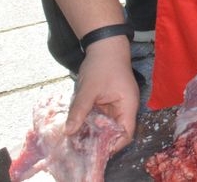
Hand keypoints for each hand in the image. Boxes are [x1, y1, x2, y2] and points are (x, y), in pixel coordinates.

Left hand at [65, 36, 138, 153]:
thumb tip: (69, 132)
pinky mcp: (107, 102)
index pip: (126, 133)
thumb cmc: (102, 65)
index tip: (96, 152)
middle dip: (100, 140)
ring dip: (93, 131)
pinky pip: (99, 117)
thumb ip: (80, 111)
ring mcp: (115, 105)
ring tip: (76, 140)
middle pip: (115, 131)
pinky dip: (89, 122)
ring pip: (106, 125)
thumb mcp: (89, 89)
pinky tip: (77, 127)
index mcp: (128, 105)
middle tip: (81, 148)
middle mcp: (124, 108)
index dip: (113, 145)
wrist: (104, 45)